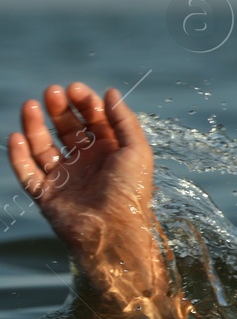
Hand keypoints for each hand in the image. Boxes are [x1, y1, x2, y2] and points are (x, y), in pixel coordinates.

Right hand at [7, 83, 184, 318]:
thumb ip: (123, 120)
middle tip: (53, 92)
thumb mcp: (137, 150)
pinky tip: (17, 136)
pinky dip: (19, 155)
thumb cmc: (131, 191)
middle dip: (60, 109)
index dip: (84, 103)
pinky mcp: (46, 194)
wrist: (113, 230)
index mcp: (111, 152)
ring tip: (31, 106)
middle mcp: (87, 162)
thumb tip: (110, 92)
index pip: (94, 120)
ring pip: (43, 146)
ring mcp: (65, 178)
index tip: (74, 88)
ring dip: (35, 125)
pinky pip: (27, 172)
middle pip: (68, 129)